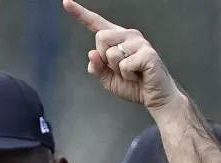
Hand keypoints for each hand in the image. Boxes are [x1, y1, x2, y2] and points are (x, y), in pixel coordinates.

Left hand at [62, 0, 185, 111]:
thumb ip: (96, 67)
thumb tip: (91, 54)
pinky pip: (124, 65)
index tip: (66, 2)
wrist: (153, 96)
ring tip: (130, 73)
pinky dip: (127, 76)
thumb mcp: (107, 78)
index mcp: (117, 39)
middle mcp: (128, 35)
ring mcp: (139, 42)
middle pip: (101, 37)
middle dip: (104, 58)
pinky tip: (137, 75)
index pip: (96, 24)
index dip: (80, 13)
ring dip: (117, 70)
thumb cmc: (133, 84)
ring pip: (111, 53)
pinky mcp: (147, 53)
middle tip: (119, 69)